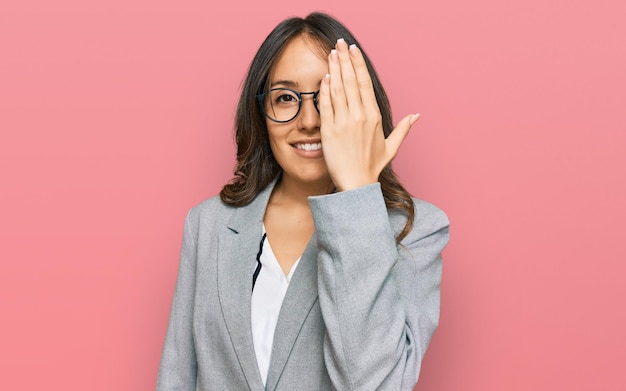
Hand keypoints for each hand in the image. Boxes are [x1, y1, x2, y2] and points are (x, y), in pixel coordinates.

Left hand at [318, 38, 419, 191]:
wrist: (356, 185)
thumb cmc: (372, 167)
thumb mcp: (391, 147)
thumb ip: (403, 129)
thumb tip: (417, 115)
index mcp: (374, 116)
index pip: (365, 83)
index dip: (358, 64)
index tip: (353, 50)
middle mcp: (360, 116)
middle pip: (351, 81)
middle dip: (345, 59)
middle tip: (339, 43)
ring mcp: (344, 123)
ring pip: (338, 89)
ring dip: (335, 69)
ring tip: (331, 53)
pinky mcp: (330, 131)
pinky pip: (327, 105)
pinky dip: (325, 89)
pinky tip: (325, 76)